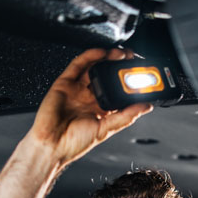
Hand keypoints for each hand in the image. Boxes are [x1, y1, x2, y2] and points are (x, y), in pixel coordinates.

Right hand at [24, 48, 153, 167]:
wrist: (51, 145)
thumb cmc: (74, 143)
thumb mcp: (106, 129)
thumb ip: (126, 116)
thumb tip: (146, 106)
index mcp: (100, 108)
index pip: (117, 89)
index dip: (128, 80)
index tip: (140, 73)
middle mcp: (89, 97)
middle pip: (106, 75)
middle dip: (119, 65)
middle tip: (132, 57)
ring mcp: (76, 89)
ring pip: (94, 67)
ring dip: (107, 57)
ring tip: (120, 53)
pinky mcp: (64, 83)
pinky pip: (78, 65)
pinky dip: (89, 56)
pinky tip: (101, 53)